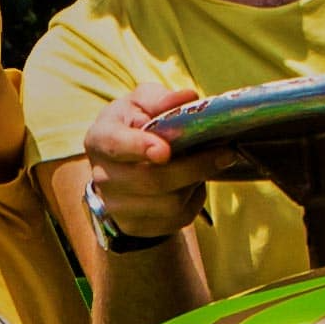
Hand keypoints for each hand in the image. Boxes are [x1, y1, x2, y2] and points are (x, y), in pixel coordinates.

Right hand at [83, 80, 206, 235]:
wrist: (123, 167)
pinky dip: (193, 200)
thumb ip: (160, 99)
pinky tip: (193, 184)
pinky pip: (176, 219)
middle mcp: (102, 176)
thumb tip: (187, 97)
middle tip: (225, 153)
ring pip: (168, 203)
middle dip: (193, 167)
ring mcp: (117, 206)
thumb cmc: (135, 126)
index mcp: (100, 139)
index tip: (165, 150)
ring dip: (195, 182)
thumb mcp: (141, 104)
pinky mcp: (136, 226)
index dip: (139, 148)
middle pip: (151, 180)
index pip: (115, 145)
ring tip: (206, 165)